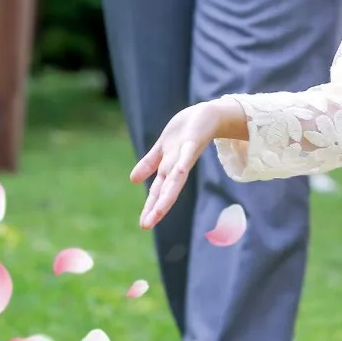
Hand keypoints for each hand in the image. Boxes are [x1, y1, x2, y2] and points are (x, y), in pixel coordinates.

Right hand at [132, 99, 247, 229]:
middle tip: (146, 225)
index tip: (144, 225)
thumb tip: (133, 180)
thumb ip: (150, 163)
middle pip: (166, 189)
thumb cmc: (186, 131)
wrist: (208, 114)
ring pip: (175, 177)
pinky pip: (187, 154)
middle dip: (157, 207)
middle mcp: (178, 165)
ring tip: (158, 211)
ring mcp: (185, 155)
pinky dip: (182, 164)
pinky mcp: (192, 142)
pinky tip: (178, 172)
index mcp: (170, 168)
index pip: (158, 191)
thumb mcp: (163, 147)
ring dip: (167, 194)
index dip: (151, 207)